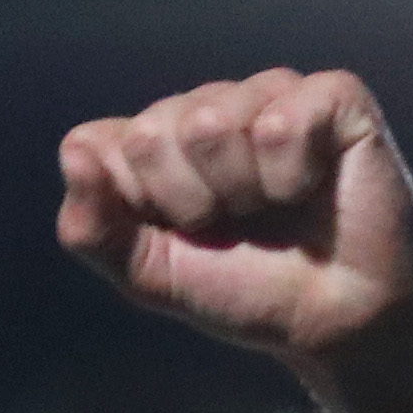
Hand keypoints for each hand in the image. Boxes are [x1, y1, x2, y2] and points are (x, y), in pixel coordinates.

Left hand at [57, 68, 412, 374]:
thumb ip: (93, 228)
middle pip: (151, 132)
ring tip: (274, 206)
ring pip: (212, 122)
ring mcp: (267, 93)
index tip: (177, 234)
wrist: (337, 319)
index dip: (134, 206)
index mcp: (153, 141)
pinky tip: (313, 186)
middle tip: (236, 223)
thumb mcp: (150, 276)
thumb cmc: (245, 289)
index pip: (94, 145)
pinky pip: (280, 122)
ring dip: (243, 189)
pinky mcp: (330, 95)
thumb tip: (75, 154)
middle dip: (189, 200)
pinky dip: (293, 174)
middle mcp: (205, 106)